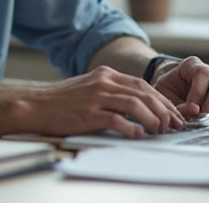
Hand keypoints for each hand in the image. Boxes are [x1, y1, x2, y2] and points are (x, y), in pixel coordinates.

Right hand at [24, 66, 184, 137]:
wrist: (35, 105)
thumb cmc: (62, 101)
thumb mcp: (90, 87)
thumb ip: (112, 92)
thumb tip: (137, 107)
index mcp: (106, 74)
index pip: (143, 85)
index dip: (162, 100)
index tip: (173, 113)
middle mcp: (104, 82)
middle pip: (144, 93)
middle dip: (163, 109)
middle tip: (174, 124)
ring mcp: (96, 97)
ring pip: (135, 104)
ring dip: (152, 118)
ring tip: (160, 130)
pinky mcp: (88, 113)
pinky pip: (116, 120)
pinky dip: (130, 127)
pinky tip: (138, 135)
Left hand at [153, 56, 208, 119]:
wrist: (170, 87)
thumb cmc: (167, 88)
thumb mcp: (164, 93)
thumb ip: (177, 104)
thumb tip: (195, 111)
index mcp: (190, 65)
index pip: (201, 73)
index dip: (199, 91)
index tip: (193, 108)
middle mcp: (207, 69)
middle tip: (208, 111)